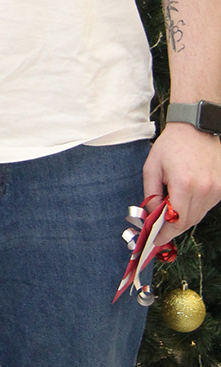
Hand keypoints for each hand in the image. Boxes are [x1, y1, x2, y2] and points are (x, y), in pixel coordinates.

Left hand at [143, 124, 220, 240]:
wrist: (196, 126)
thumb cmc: (171, 145)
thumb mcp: (152, 167)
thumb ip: (151, 195)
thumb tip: (152, 216)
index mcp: (184, 184)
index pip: (176, 221)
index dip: (165, 234)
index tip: (156, 240)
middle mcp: (204, 189)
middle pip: (188, 222)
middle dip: (172, 227)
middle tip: (160, 227)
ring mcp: (217, 189)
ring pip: (198, 215)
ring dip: (184, 216)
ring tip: (173, 203)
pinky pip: (207, 206)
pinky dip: (195, 206)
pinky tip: (187, 194)